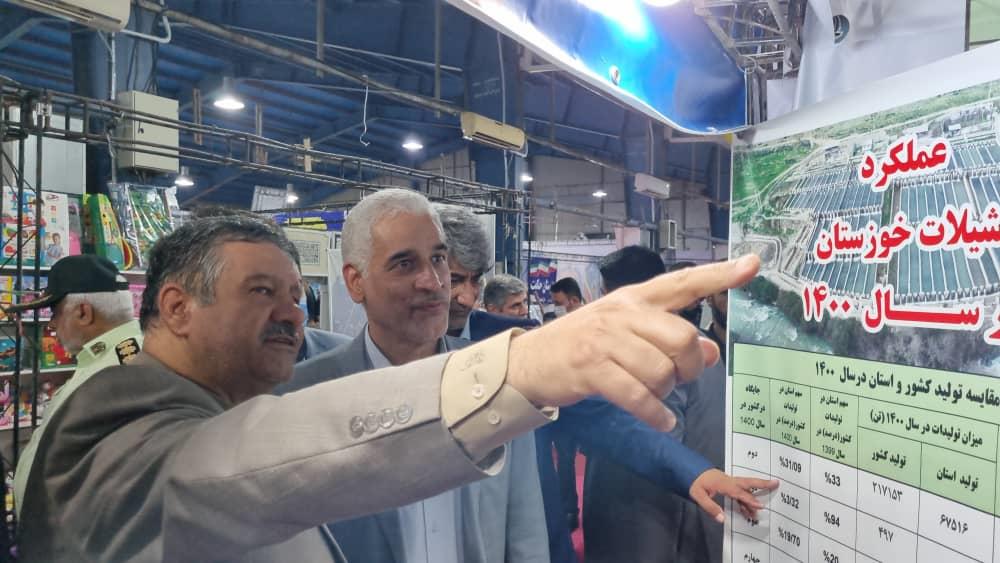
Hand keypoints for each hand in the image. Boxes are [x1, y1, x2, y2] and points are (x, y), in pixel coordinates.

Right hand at [506, 255, 759, 430]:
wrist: (530, 361)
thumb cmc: (584, 345)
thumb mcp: (627, 333)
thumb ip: (669, 338)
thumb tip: (711, 353)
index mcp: (635, 298)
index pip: (683, 282)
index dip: (719, 275)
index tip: (753, 265)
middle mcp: (623, 313)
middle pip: (682, 338)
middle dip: (689, 367)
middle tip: (678, 378)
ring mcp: (605, 340)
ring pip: (661, 371)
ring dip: (666, 393)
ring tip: (655, 397)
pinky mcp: (591, 369)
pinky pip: (638, 397)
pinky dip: (656, 414)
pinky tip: (661, 420)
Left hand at [689, 469, 778, 522]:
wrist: (687, 469)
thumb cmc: (692, 482)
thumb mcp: (697, 495)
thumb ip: (710, 507)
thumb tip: (722, 519)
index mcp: (722, 483)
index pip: (738, 492)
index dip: (749, 499)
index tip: (761, 505)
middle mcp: (728, 481)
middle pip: (747, 482)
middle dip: (762, 484)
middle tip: (776, 483)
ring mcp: (727, 482)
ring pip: (744, 489)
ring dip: (752, 498)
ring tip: (759, 511)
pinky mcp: (725, 484)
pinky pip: (738, 492)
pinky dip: (744, 500)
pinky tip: (747, 511)